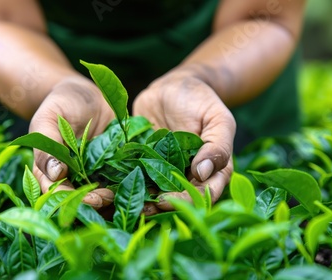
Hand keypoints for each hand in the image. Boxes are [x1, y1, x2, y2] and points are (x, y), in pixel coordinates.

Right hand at [30, 76, 114, 208]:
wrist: (86, 94)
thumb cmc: (61, 103)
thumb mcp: (48, 119)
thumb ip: (47, 145)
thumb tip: (55, 174)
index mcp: (49, 169)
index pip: (54, 192)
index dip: (67, 199)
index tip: (82, 197)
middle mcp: (71, 177)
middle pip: (77, 200)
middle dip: (90, 203)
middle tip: (103, 199)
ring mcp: (92, 174)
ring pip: (98, 196)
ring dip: (107, 201)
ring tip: (115, 195)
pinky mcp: (111, 167)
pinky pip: (117, 182)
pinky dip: (124, 187)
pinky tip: (132, 186)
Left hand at [133, 69, 235, 209]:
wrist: (174, 86)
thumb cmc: (201, 101)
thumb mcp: (217, 119)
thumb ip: (217, 145)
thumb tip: (203, 172)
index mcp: (212, 170)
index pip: (204, 193)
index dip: (187, 200)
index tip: (169, 200)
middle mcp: (189, 175)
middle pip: (179, 198)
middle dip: (162, 206)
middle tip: (145, 207)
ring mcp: (165, 170)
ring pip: (157, 192)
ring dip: (144, 200)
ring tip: (129, 203)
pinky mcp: (145, 163)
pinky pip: (137, 176)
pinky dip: (127, 183)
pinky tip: (114, 188)